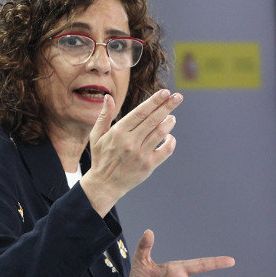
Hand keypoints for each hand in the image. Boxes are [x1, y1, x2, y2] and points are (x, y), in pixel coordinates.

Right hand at [80, 89, 181, 216]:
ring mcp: (140, 154)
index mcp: (118, 132)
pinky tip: (170, 136)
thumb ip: (104, 116)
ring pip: (160, 133)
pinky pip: (165, 151)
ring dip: (169, 122)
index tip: (165, 92)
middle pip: (153, 119)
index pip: (140, 112)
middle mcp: (130, 142)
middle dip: (167, 106)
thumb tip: (108, 96)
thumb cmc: (101, 157)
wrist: (104, 184)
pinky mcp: (148, 166)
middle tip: (178, 96)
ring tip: (172, 116)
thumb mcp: (96, 136)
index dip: (154, 101)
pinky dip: (171, 142)